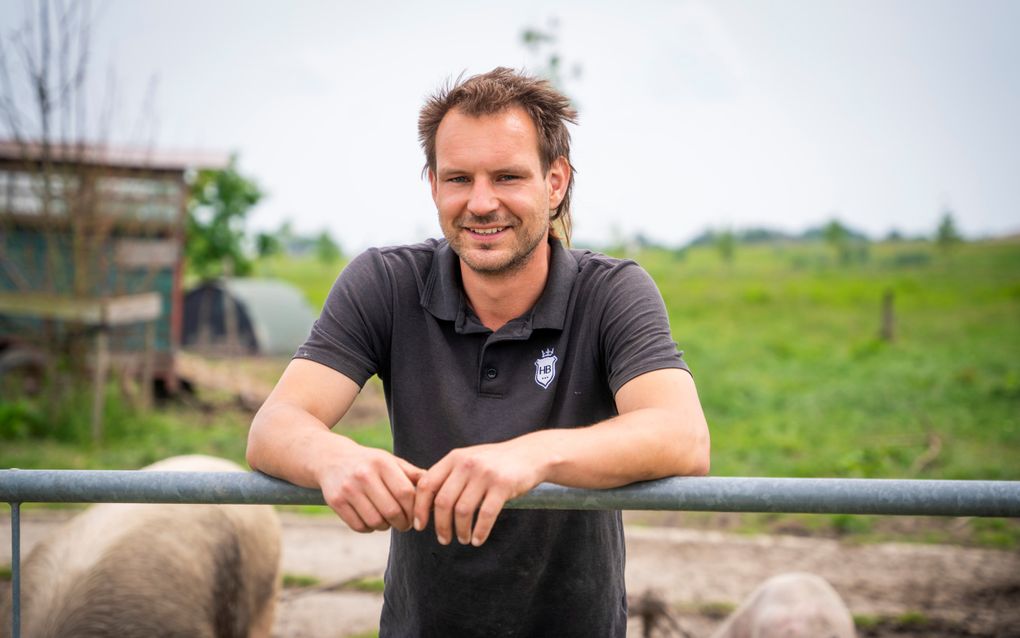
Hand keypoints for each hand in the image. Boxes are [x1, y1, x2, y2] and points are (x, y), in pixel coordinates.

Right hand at [318, 443, 424, 532]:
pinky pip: (359, 526)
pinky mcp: (335, 501)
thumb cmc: (369, 463)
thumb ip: (412, 474)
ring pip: (376, 521)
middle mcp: (364, 474)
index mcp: (382, 463)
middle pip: (392, 510)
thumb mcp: (390, 461)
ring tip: (388, 521)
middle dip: (403, 523)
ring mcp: (348, 488)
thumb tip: (437, 489)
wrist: (331, 459)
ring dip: (386, 527)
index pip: (406, 493)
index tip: (417, 516)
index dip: (415, 510)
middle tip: (405, 524)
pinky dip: (369, 528)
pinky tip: (372, 520)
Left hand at [412, 439, 546, 546]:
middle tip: (443, 539)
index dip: (420, 508)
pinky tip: (478, 540)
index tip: (420, 526)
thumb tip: (423, 504)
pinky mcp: (503, 485)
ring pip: (463, 511)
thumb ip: (448, 476)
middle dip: (441, 525)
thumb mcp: (468, 460)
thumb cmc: (494, 463)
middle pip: (443, 502)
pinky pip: (486, 515)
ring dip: (461, 531)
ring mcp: (485, 474)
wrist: (529, 454)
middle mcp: (467, 464)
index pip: (427, 484)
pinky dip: (480, 531)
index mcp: (454, 458)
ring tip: (463, 539)